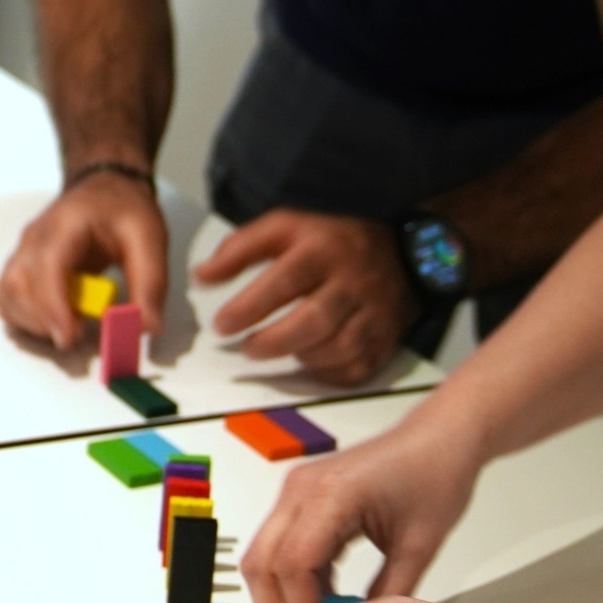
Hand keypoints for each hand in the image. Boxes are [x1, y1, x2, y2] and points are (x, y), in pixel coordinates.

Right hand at [0, 170, 168, 349]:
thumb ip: (150, 283)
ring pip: (7, 293)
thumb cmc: (123, 211)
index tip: (70, 336)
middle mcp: (34, 237)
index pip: (47, 264)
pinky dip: (24, 318)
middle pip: (18, 284)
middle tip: (80, 334)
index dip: (53, 304)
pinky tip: (53, 320)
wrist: (104, 191)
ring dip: (33, 321)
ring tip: (69, 326)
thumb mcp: (150, 238)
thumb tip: (146, 326)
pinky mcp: (20, 267)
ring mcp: (22, 251)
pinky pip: (7, 298)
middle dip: (45, 319)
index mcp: (66, 223)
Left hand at [196, 209, 413, 383]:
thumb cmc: (330, 243)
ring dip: (300, 356)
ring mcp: (374, 312)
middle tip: (246, 349)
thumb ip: (240, 249)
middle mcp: (353, 282)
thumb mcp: (285, 228)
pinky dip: (328, 373)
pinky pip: (356, 368)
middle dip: (273, 341)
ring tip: (276, 350)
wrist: (402, 253)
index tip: (221, 325)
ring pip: (338, 348)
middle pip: (315, 320)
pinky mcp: (386, 339)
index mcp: (323, 249)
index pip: (285, 280)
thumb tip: (201, 277)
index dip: (250, 306)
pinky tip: (307, 361)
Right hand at [241, 410, 481, 602]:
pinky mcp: (300, 496)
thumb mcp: (420, 546)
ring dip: (278, 596)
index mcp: (332, 495)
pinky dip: (291, 579)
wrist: (439, 437)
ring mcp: (296, 490)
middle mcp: (300, 488)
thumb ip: (388, 593)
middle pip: (262, 561)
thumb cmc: (436, 478)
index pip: (293, 564)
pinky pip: (281, 544)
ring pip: (263, 554)